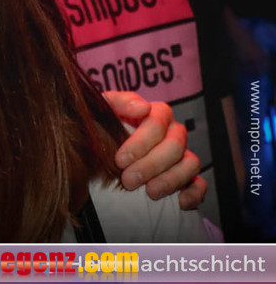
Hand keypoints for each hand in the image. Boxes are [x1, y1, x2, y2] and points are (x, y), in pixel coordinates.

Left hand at [102, 91, 204, 208]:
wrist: (104, 144)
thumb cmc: (105, 125)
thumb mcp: (105, 108)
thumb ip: (120, 101)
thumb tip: (142, 107)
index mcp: (155, 113)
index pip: (158, 120)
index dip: (141, 142)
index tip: (121, 160)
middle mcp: (173, 132)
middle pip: (175, 145)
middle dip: (151, 165)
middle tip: (128, 180)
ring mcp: (182, 154)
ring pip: (190, 163)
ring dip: (170, 180)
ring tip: (149, 192)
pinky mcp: (186, 176)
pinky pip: (199, 183)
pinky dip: (194, 193)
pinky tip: (180, 202)